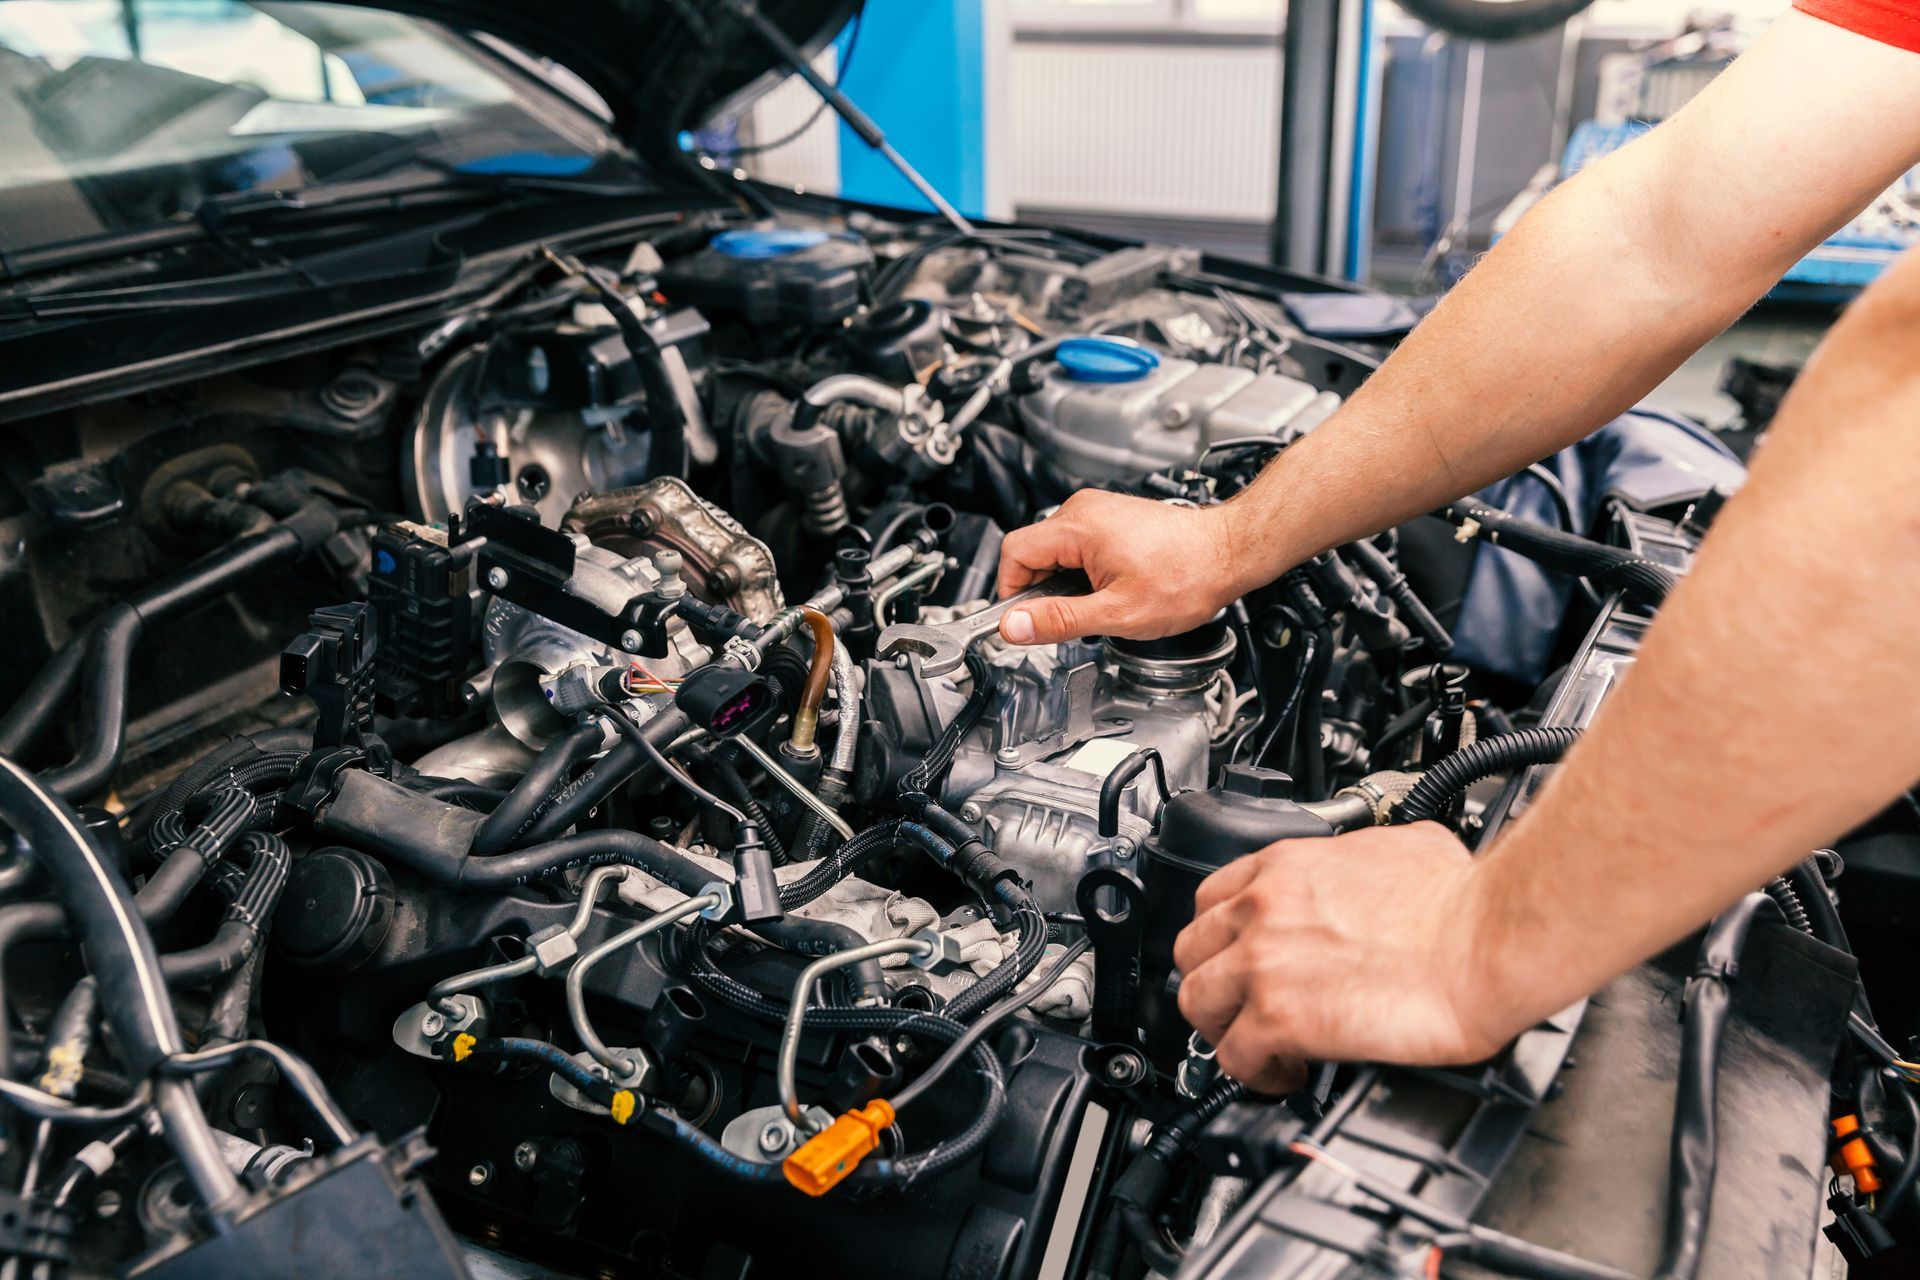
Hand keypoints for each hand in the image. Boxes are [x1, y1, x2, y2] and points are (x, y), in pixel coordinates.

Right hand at [995, 491, 1249, 644]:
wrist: (1229, 553)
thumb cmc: (1187, 576)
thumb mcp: (1117, 613)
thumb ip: (1059, 620)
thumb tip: (1014, 627)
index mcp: (1078, 526)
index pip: (1014, 554)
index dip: (1013, 592)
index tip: (1025, 620)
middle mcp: (1084, 510)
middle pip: (1033, 552)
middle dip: (1042, 591)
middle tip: (1068, 619)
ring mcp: (1098, 511)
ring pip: (1055, 552)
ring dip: (1064, 583)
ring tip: (1097, 603)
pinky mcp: (1112, 519)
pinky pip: (1077, 546)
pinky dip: (1082, 573)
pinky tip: (1110, 590)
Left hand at [1173, 824, 1522, 1092]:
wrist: (1485, 941)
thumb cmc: (1463, 900)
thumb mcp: (1404, 845)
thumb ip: (1366, 859)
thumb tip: (1383, 869)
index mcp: (1287, 867)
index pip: (1213, 899)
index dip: (1224, 936)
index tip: (1238, 956)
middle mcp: (1263, 910)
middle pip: (1192, 951)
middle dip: (1214, 982)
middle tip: (1242, 1005)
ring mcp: (1264, 964)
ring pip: (1197, 1004)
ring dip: (1224, 1030)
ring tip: (1258, 1046)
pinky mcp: (1280, 1018)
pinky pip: (1235, 1057)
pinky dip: (1256, 1073)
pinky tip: (1289, 1073)